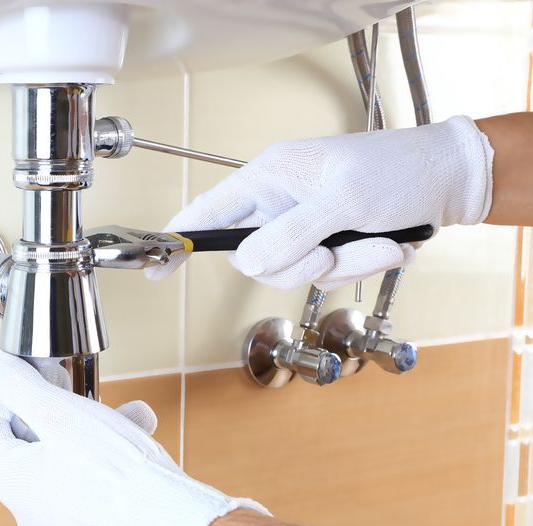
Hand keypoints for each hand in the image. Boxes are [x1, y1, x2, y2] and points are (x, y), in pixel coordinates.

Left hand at [0, 352, 267, 525]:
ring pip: (71, 464)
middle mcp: (33, 511)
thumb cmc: (117, 477)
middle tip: (82, 394)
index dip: (8, 395)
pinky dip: (111, 462)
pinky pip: (95, 488)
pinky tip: (140, 441)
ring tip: (127, 413)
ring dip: (95, 432)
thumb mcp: (59, 413)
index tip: (33, 380)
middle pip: (34, 446)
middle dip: (64, 411)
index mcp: (13, 483)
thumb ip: (19, 385)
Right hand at [147, 115, 493, 289]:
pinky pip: (323, 277)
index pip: (206, 212)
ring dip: (342, 267)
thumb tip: (248, 261)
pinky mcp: (326, 246)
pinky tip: (386, 243)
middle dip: (299, 264)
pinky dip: (359, 267)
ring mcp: (302, 227)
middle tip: (333, 251)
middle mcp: (278, 203)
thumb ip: (292, 233)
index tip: (155, 269)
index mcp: (269, 177)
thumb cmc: (399, 170)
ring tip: (380, 242)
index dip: (178, 239)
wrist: (449, 182)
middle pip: (252, 259)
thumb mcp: (345, 200)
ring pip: (292, 273)